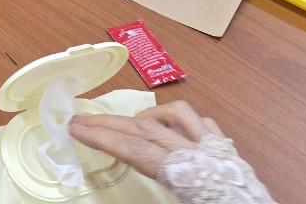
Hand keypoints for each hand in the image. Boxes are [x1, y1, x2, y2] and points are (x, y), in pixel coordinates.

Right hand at [68, 100, 222, 178]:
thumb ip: (155, 189)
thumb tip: (134, 167)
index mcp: (186, 173)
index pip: (134, 149)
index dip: (102, 137)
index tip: (76, 129)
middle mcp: (199, 153)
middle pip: (145, 129)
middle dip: (109, 123)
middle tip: (79, 120)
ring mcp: (215, 148)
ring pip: (176, 115)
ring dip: (146, 115)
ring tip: (126, 123)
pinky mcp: (229, 151)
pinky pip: (203, 124)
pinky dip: (181, 121)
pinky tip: (171, 128)